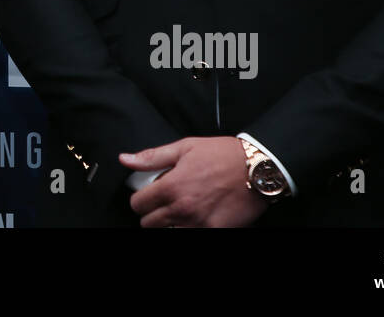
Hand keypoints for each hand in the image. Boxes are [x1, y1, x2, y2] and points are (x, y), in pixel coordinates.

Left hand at [119, 136, 268, 227]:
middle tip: (164, 203)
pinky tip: (196, 217)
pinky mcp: (215, 230)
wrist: (258, 168)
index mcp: (171, 186)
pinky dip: (190, 228)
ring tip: (181, 209)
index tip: (148, 196)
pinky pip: (191, 235)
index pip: (138, 204)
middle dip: (152, 213)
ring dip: (170, 223)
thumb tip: (125, 159)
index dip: (140, 199)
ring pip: (168, 232)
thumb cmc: (222, 155)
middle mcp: (182, 208)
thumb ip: (152, 157)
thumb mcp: (184, 147)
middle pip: (149, 224)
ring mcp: (199, 222)